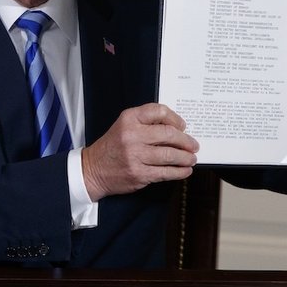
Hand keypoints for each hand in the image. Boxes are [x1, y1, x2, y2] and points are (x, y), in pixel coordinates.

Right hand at [81, 103, 198, 201]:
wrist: (93, 169)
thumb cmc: (112, 147)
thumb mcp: (124, 126)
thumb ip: (146, 123)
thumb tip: (176, 129)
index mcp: (129, 119)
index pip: (159, 112)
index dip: (175, 119)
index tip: (182, 126)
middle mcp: (132, 136)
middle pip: (169, 134)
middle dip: (186, 141)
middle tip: (193, 145)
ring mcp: (135, 156)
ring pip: (170, 155)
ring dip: (186, 158)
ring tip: (191, 158)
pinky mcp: (139, 174)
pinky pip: (166, 172)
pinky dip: (179, 172)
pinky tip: (184, 170)